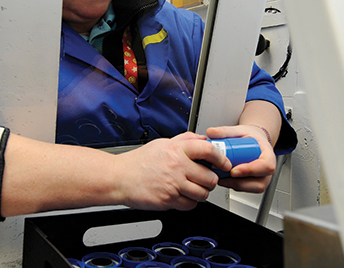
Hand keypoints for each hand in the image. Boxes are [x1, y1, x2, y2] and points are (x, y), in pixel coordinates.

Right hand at [112, 132, 230, 210]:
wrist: (119, 178)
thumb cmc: (139, 161)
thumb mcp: (162, 143)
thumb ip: (185, 140)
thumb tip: (203, 138)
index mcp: (177, 149)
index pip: (208, 150)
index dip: (221, 158)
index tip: (224, 163)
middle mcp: (177, 166)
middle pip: (210, 178)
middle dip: (210, 180)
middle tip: (205, 179)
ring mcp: (173, 184)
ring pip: (202, 194)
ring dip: (201, 193)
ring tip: (192, 188)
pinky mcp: (168, 200)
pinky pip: (190, 205)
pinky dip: (189, 202)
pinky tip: (182, 195)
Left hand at [206, 125, 275, 192]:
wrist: (254, 142)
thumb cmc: (250, 138)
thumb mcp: (239, 131)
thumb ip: (225, 131)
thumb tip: (211, 132)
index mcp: (268, 154)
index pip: (266, 166)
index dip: (251, 170)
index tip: (234, 170)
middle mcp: (267, 169)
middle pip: (260, 183)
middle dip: (239, 182)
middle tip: (223, 177)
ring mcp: (262, 178)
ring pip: (252, 188)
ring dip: (235, 186)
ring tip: (221, 178)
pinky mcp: (254, 183)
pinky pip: (246, 189)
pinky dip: (234, 186)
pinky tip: (224, 179)